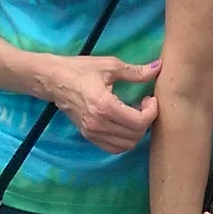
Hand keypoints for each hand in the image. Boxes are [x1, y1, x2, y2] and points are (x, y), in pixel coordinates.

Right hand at [36, 55, 160, 152]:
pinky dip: (124, 140)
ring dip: (136, 132)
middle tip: (144, 104)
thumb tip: (158, 67)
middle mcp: (98, 124)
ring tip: (134, 114)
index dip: (152, 112)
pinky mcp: (88, 136)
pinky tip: (124, 123)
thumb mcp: (110, 65)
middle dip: (146, 121)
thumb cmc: (80, 69)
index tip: (150, 98)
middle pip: (135, 135)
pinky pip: (113, 148)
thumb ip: (135, 71)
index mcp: (105, 106)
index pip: (139, 122)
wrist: (54, 80)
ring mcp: (92, 133)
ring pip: (126, 145)